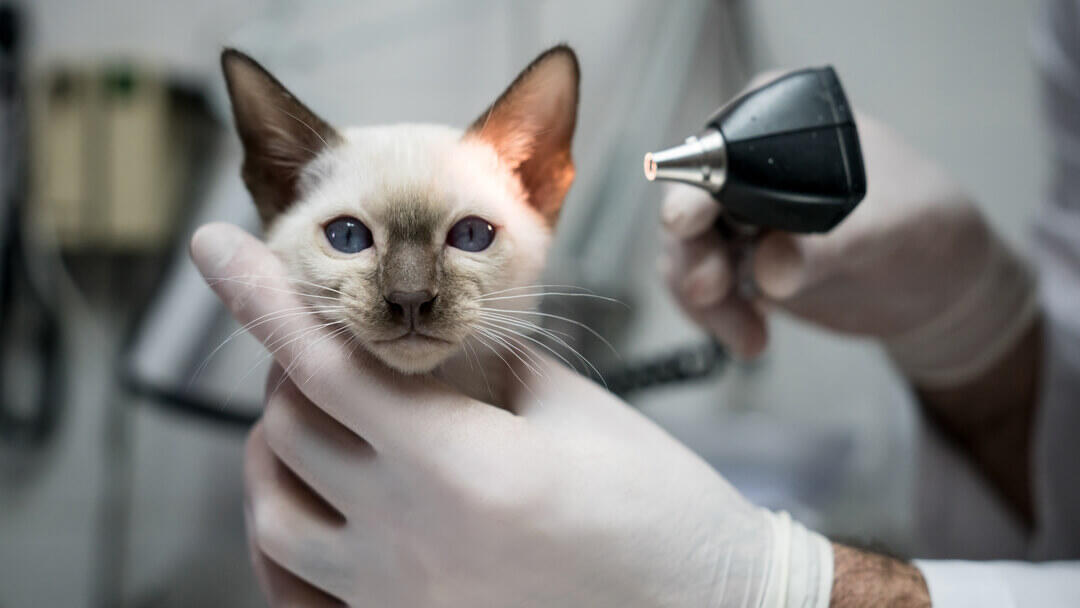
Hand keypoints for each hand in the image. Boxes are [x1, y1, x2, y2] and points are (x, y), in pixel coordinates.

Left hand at [191, 222, 832, 606]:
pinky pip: (297, 590)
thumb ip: (490, 367)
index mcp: (459, 464)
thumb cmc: (660, 511)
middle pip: (285, 429)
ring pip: (273, 511)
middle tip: (338, 352)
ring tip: (325, 428)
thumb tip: (436, 340)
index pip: (324, 360)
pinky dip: (287, 538)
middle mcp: (410, 537)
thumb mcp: (577, 413)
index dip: (259, 293)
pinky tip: (316, 509)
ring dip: (279, 452)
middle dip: (295, 372)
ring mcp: (398, 599)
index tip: (215, 246)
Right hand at [662, 112, 995, 354]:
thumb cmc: (928, 231)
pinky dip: (714, 316)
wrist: (939, 290)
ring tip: (748, 335)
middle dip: (692, 251)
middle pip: (689, 200)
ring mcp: (740, 212)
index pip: (722, 147)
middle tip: (709, 291)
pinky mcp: (739, 259)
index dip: (696, 185)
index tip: (687, 224)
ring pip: (686, 249)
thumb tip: (771, 268)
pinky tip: (752, 338)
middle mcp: (750, 160)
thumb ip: (828, 247)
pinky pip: (700, 286)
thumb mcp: (890, 229)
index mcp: (783, 121)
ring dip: (703, 297)